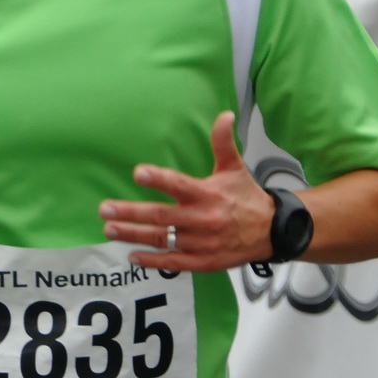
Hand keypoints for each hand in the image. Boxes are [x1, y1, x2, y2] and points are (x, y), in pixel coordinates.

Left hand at [99, 111, 276, 271]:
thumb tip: (224, 115)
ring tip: (110, 229)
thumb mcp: (235, 168)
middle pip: (161, 216)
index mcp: (208, 194)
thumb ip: (223, 142)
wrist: (271, 232)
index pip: (179, 184)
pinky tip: (133, 256)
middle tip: (105, 209)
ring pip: (162, 239)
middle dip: (131, 213)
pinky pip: (174, 262)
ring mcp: (202, 243)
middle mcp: (203, 219)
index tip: (138, 173)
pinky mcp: (203, 261)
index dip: (158, 179)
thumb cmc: (247, 198)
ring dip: (134, 235)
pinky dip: (153, 261)